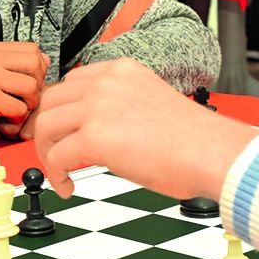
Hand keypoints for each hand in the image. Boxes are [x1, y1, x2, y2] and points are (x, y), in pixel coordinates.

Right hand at [0, 42, 48, 147]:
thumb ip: (14, 67)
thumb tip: (46, 60)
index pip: (33, 50)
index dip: (36, 70)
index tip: (24, 85)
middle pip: (36, 64)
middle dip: (36, 87)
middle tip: (21, 100)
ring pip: (32, 88)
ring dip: (27, 106)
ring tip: (10, 111)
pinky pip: (20, 109)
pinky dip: (15, 120)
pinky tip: (0, 121)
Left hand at [32, 60, 257, 199]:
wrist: (211, 153)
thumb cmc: (194, 140)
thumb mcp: (152, 103)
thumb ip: (123, 107)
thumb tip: (102, 133)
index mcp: (123, 70)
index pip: (73, 82)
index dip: (64, 110)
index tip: (64, 131)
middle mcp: (106, 82)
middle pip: (53, 100)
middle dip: (49, 130)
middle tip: (55, 153)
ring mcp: (98, 107)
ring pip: (46, 125)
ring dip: (47, 152)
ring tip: (60, 173)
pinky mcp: (94, 137)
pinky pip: (56, 156)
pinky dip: (56, 175)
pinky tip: (68, 187)